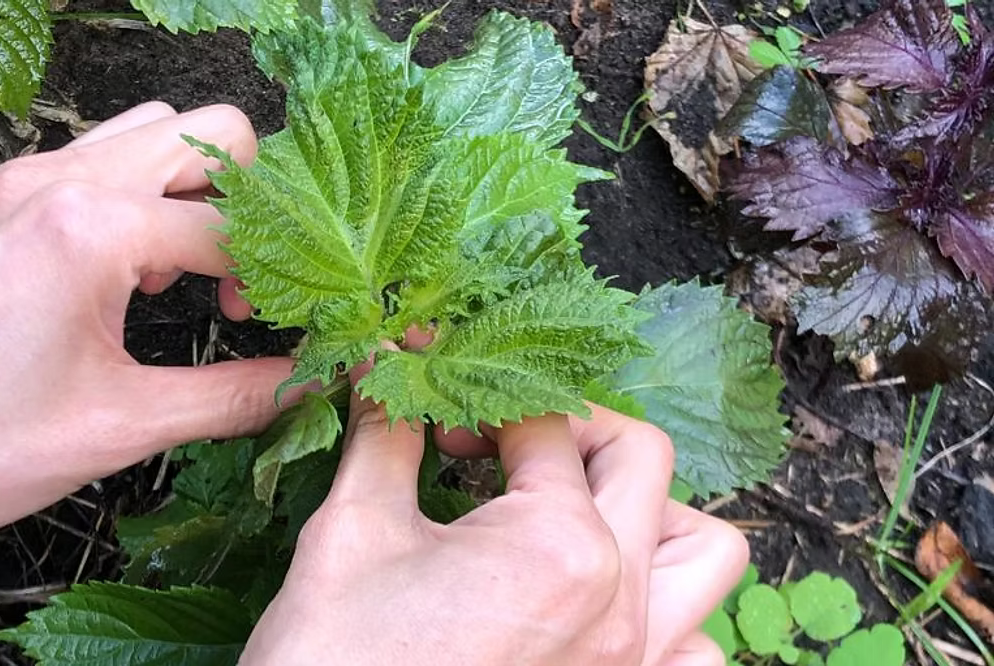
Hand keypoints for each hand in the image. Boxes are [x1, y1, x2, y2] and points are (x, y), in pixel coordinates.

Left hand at [0, 102, 294, 526]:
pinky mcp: (12, 193)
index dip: (282, 281)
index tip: (287, 326)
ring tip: (188, 267)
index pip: (237, 229)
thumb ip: (233, 396)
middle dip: (252, 207)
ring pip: (157, 130)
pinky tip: (138, 265)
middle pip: (213, 135)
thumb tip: (312, 383)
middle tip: (241, 281)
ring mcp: (29, 177)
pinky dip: (146, 194)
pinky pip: (106, 155)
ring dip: (196, 191)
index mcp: (91, 228)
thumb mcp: (122, 426)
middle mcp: (62, 179)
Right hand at [241, 369, 748, 664]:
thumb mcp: (351, 532)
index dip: (482, 402)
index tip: (439, 414)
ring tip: (575, 516)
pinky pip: (697, 649)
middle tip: (504, 446)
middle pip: (641, 459)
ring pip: (703, 555)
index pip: (543, 424)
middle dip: (571, 430)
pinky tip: (598, 610)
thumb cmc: (331, 665)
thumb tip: (390, 371)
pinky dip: (666, 613)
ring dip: (651, 514)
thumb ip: (387, 434)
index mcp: (561, 546)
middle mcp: (623, 605)